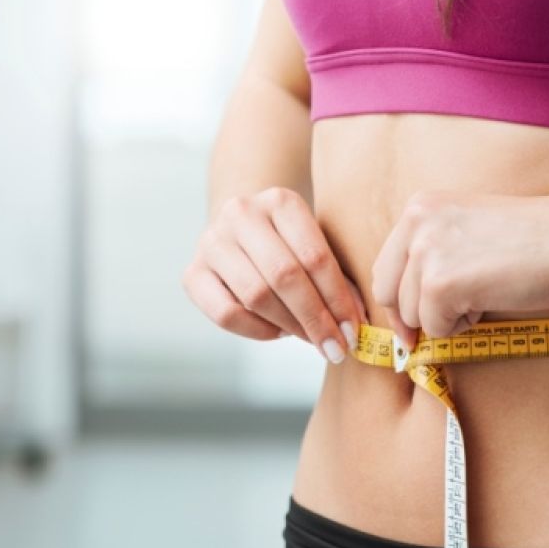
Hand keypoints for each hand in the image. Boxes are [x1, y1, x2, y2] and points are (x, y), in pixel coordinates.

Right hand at [182, 187, 367, 363]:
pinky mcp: (192, 273)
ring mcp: (211, 241)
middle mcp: (241, 213)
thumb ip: (338, 279)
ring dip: (289, 326)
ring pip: (255, 295)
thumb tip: (356, 324)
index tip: (353, 331)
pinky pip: (226, 314)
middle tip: (336, 347)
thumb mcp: (316, 246)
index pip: (314, 256)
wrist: (241, 231)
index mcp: (280, 200)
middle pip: (284, 276)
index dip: (337, 299)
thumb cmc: (291, 245)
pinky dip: (257, 330)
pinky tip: (279, 331)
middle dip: (315, 318)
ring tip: (312, 340)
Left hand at [371, 189, 548, 349]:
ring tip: (485, 296)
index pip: (386, 266)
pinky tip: (490, 303)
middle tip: (436, 330)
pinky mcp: (440, 284)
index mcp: (420, 207)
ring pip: (412, 315)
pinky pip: (436, 329)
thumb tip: (406, 309)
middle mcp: (415, 223)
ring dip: (446, 319)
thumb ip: (434, 254)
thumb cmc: (536, 239)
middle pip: (387, 293)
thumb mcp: (468, 229)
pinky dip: (461, 328)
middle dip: (410, 318)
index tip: (410, 323)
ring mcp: (425, 253)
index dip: (398, 299)